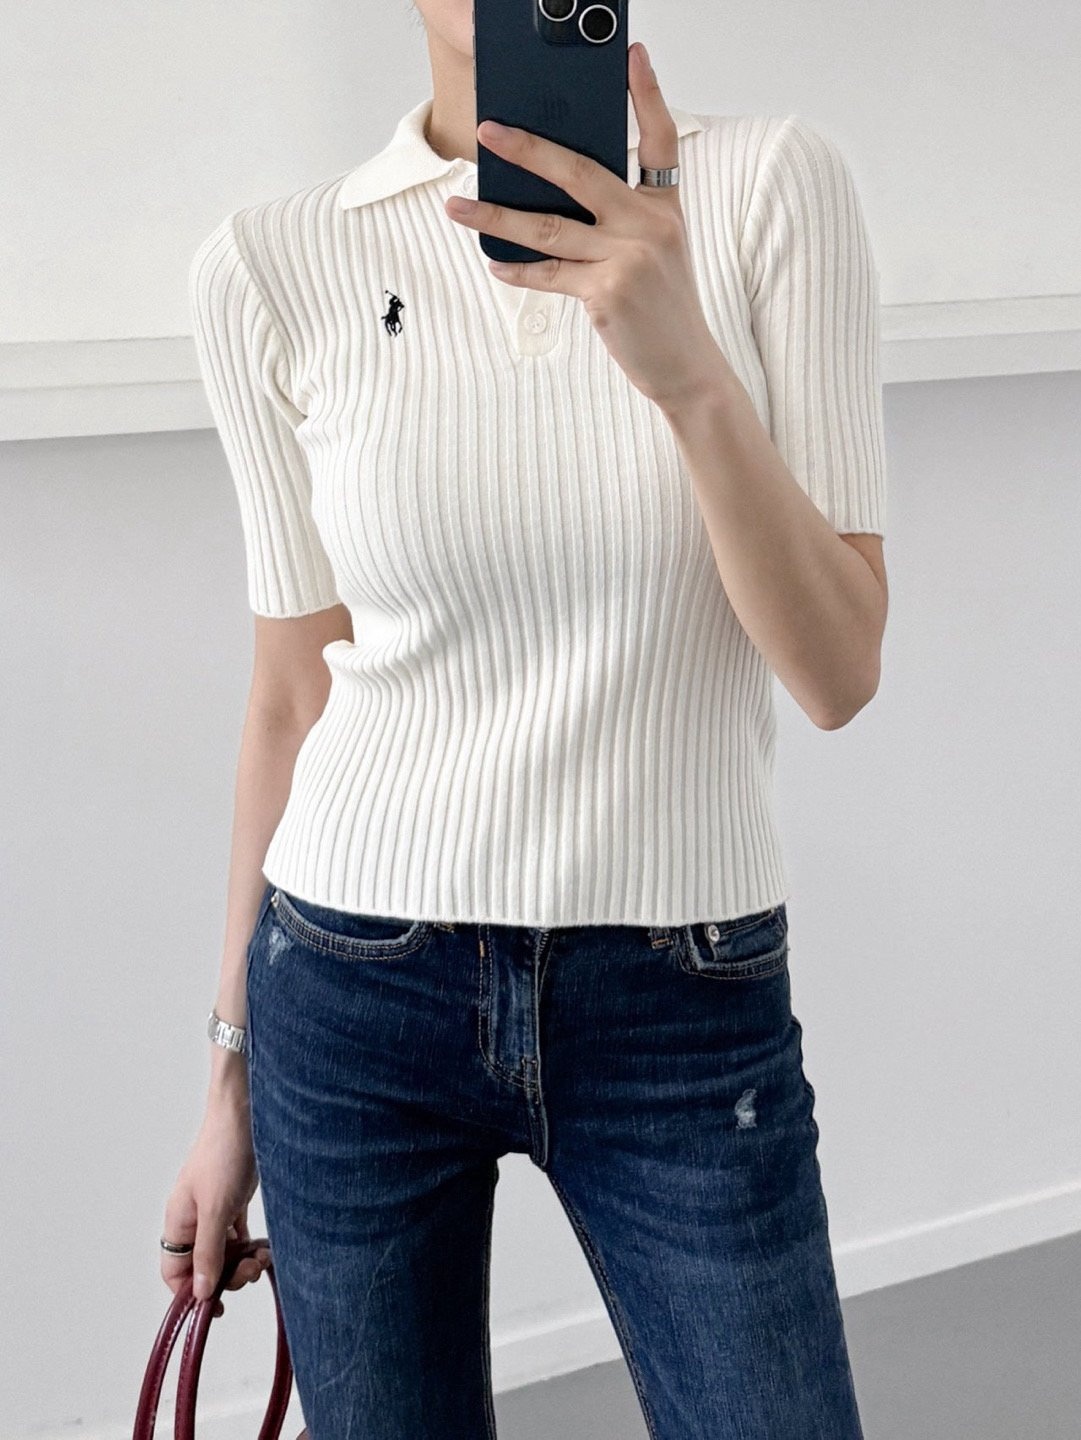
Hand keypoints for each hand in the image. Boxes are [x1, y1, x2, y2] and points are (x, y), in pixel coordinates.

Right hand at [160, 1098, 269, 1314]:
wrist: (248, 1110)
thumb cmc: (225, 1151)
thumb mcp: (216, 1208)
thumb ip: (209, 1252)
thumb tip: (200, 1293)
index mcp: (179, 1221)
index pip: (174, 1272)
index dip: (192, 1293)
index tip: (219, 1307)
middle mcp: (193, 1217)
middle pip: (203, 1264)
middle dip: (227, 1275)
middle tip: (253, 1270)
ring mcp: (214, 1206)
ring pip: (223, 1250)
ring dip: (242, 1260)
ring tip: (264, 1256)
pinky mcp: (234, 1197)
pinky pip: (237, 1233)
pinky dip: (249, 1244)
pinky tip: (264, 1246)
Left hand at [445, 41, 725, 411]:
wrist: (686, 366)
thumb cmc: (664, 310)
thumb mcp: (656, 254)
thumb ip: (619, 221)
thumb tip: (556, 200)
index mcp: (663, 207)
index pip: (659, 139)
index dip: (647, 94)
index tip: (632, 55)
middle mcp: (649, 224)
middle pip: (579, 172)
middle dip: (528, 149)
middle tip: (490, 130)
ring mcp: (628, 257)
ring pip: (548, 227)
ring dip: (495, 215)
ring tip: (457, 206)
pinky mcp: (607, 292)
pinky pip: (548, 273)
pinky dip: (517, 270)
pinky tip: (494, 264)